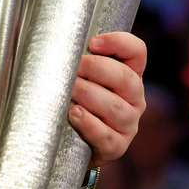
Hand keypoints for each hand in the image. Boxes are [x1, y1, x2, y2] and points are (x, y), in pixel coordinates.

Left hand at [68, 31, 146, 166]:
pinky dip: (88, 123)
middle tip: (72, 68)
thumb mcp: (78, 74)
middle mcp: (134, 98)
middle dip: (95, 68)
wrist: (70, 141)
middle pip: (125, 77)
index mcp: (128, 74)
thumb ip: (76, 57)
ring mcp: (128, 124)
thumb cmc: (72, 97)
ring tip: (68, 91)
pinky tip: (73, 113)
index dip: (117, 42)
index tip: (91, 43)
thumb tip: (52, 41)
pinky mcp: (116, 147)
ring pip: (115, 106)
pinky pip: (106, 135)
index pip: (136, 51)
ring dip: (88, 94)